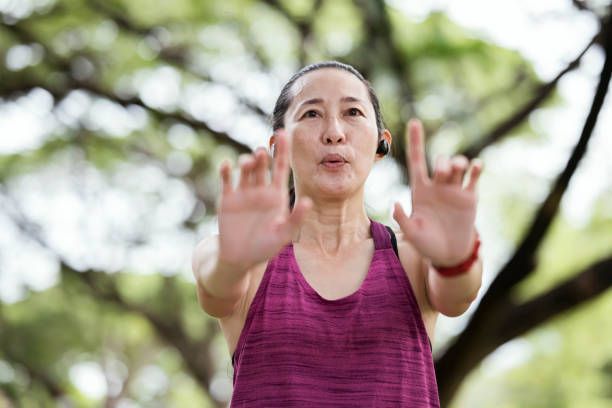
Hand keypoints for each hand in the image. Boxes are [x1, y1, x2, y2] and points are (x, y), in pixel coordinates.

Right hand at [217, 130, 311, 270]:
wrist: (240, 258)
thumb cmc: (265, 247)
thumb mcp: (284, 234)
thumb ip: (296, 218)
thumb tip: (309, 202)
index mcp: (276, 195)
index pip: (281, 167)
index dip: (283, 151)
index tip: (284, 133)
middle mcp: (260, 190)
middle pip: (263, 167)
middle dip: (263, 157)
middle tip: (262, 152)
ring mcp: (243, 192)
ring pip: (246, 171)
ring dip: (247, 163)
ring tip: (249, 162)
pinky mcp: (227, 199)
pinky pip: (226, 181)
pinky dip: (226, 171)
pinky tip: (227, 165)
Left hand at [393, 119, 482, 266]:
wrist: (448, 254)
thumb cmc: (426, 243)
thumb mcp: (411, 233)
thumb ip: (402, 219)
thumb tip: (394, 203)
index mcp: (420, 190)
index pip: (417, 160)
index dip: (416, 141)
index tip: (415, 122)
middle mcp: (438, 186)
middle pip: (440, 163)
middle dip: (442, 163)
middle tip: (442, 172)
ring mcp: (455, 190)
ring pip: (458, 166)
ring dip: (458, 162)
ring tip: (458, 167)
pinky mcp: (470, 197)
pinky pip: (474, 178)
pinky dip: (476, 169)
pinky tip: (476, 166)